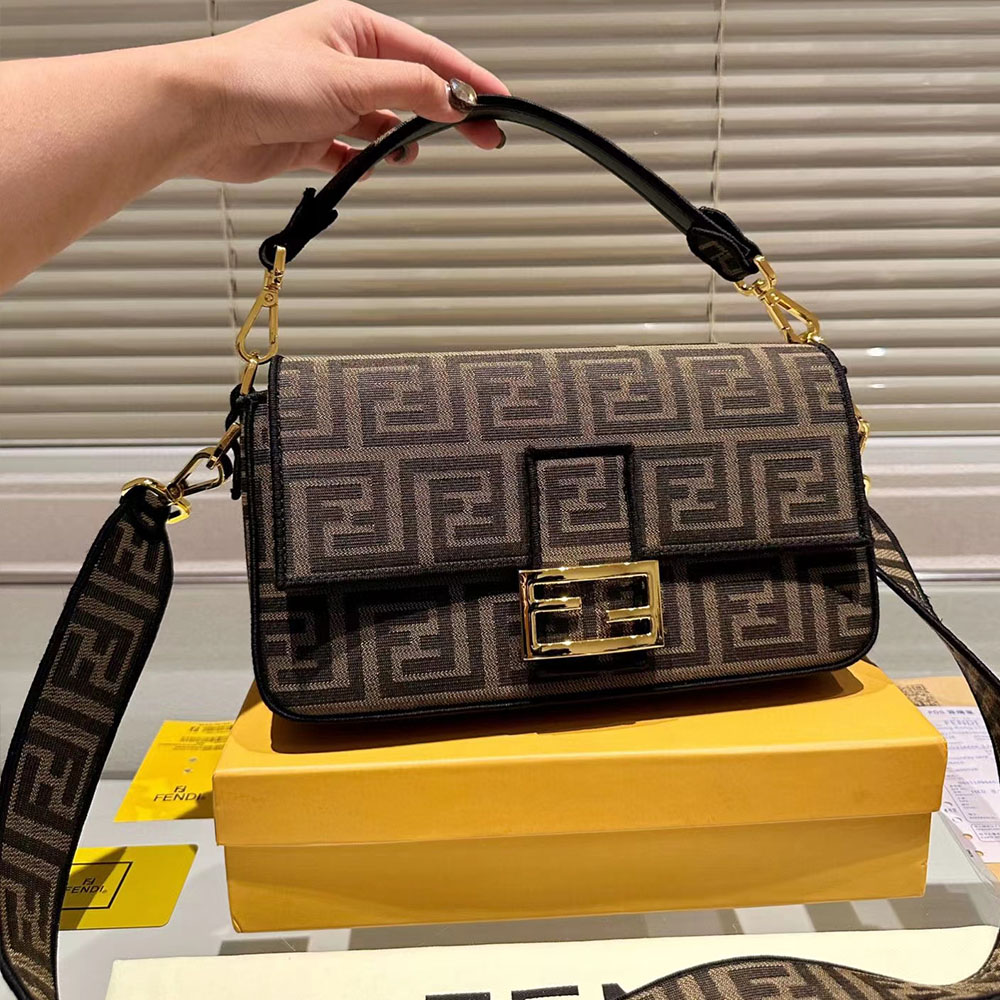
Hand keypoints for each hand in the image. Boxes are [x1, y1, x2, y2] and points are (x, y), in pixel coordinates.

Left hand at [185, 0, 508, 182]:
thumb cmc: (255, 78)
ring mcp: (324, 101)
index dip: (468, 80)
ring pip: (381, 122)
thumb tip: (452, 96)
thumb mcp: (348, 79)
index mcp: (352, 29)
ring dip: (399, 139)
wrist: (199, 117)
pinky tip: (371, 165)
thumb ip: (408, 88)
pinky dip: (363, 161)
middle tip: (482, 136)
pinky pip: (349, 151)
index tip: (499, 101)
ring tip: (407, 151)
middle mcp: (340, 62)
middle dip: (444, 114)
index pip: (426, 54)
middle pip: (410, 89)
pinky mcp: (307, 136)